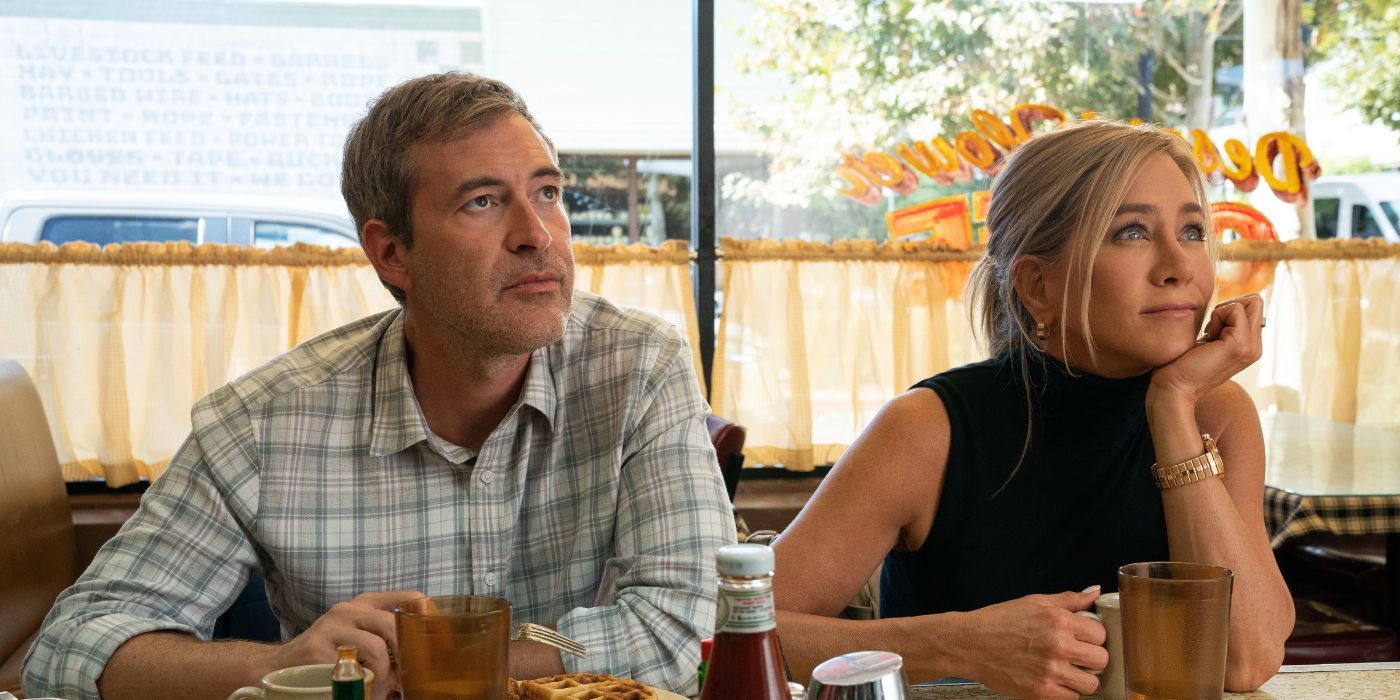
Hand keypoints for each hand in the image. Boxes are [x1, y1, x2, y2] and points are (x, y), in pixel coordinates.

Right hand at [268, 590, 421, 699]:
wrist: (280, 666)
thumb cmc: (330, 656)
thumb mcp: (364, 643)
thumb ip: (391, 647)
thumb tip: (421, 664)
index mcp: (368, 604)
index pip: (412, 598)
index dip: (430, 620)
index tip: (438, 645)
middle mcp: (351, 608)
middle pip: (397, 623)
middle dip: (406, 653)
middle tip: (404, 673)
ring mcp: (333, 624)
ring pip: (378, 645)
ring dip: (383, 671)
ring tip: (376, 680)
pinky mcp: (317, 645)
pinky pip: (353, 665)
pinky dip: (362, 679)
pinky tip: (356, 681)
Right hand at [955, 588, 1107, 698]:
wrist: (969, 644)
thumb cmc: (998, 622)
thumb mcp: (1034, 602)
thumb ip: (1069, 599)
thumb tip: (1094, 592)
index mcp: (1059, 620)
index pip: (1101, 634)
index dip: (1093, 637)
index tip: (1084, 639)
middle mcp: (1058, 645)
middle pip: (1101, 660)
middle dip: (1091, 659)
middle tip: (1077, 656)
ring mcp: (1050, 671)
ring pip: (1091, 684)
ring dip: (1081, 678)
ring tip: (1066, 671)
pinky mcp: (1041, 692)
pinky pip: (1072, 698)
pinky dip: (1065, 692)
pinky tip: (1053, 680)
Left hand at [1151, 294, 1263, 405]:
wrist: (1174, 387)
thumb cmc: (1182, 362)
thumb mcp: (1210, 339)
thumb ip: (1226, 325)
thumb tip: (1234, 303)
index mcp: (1251, 346)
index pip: (1254, 305)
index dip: (1228, 309)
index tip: (1211, 329)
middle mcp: (1256, 347)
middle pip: (1255, 301)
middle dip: (1228, 307)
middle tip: (1211, 330)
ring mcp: (1251, 347)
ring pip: (1249, 302)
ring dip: (1222, 312)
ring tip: (1209, 336)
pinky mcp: (1240, 344)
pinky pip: (1235, 309)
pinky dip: (1217, 316)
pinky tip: (1208, 337)